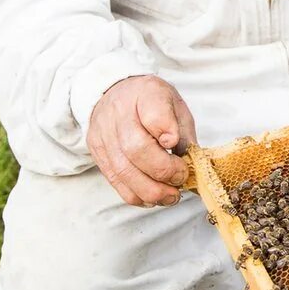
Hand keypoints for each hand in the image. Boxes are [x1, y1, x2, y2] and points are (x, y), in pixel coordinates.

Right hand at [87, 76, 198, 206]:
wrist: (115, 94)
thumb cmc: (151, 103)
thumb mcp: (175, 106)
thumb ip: (183, 133)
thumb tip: (191, 167)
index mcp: (146, 93)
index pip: (154, 113)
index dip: (166, 130)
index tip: (174, 142)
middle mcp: (119, 113)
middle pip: (136, 149)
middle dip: (163, 171)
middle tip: (180, 178)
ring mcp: (104, 135)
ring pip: (124, 171)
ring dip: (152, 191)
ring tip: (171, 196)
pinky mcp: (97, 154)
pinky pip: (116, 182)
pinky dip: (137, 195)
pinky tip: (153, 196)